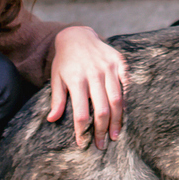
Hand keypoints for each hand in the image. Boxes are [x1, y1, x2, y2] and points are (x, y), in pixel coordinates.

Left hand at [47, 26, 127, 149]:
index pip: (81, 112)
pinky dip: (126, 100)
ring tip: (116, 135)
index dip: (82, 130)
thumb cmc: (64, 61)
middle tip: (102, 145)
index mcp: (76, 80)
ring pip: (117, 99)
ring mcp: (108, 67)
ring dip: (117, 120)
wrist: (77, 35)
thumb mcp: (56, 78)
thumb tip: (51, 120)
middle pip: (102, 109)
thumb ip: (57, 99)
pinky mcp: (119, 62)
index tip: (83, 143)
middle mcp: (94, 74)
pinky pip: (126, 84)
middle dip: (102, 130)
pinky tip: (125, 114)